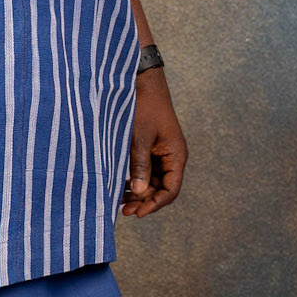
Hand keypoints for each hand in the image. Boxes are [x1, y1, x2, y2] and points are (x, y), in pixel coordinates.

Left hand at [122, 70, 186, 215]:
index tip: (137, 213)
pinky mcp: (149, 148)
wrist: (141, 83)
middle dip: (144, 201)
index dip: (155, 204)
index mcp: (176, 156)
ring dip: (138, 192)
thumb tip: (140, 193)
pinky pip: (145, 170)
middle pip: (161, 189)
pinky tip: (121, 186)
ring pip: (152, 181)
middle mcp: (171, 157)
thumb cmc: (143, 107)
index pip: (171, 190)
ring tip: (120, 202)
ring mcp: (160, 153)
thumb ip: (140, 165)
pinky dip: (135, 180)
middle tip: (124, 210)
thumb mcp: (140, 138)